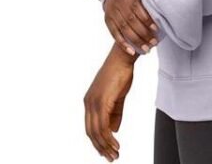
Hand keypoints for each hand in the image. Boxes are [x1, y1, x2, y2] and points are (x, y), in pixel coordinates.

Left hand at [84, 43, 136, 161]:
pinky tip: (116, 144)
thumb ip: (115, 113)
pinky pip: (102, 125)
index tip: (106, 151)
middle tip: (111, 158)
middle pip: (91, 132)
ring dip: (106, 145)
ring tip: (115, 154)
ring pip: (96, 131)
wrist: (123, 58)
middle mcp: (88, 103)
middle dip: (101, 147)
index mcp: (90, 101)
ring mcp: (93, 102)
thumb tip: (113, 130)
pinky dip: (108, 138)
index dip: (97, 141)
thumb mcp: (118, 96)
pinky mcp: (101, 101)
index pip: (90, 126)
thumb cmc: (121, 73)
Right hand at [103, 0, 159, 55]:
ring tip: (146, 49)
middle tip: (154, 42)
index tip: (156, 29)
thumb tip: (165, 11)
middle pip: (131, 21)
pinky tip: (131, 51)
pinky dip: (123, 43)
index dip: (147, 20)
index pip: (138, 9)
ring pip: (124, 29)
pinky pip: (114, 33)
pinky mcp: (107, 20)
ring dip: (135, 41)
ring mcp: (112, 13)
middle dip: (143, 33)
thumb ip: (149, 1)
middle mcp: (120, 4)